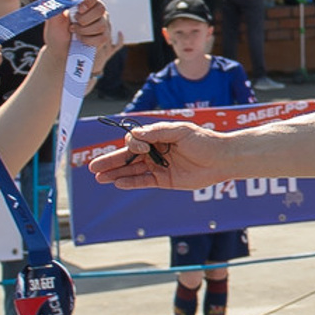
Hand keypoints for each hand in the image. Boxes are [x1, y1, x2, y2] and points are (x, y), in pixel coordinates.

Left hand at [51, 0, 111, 53]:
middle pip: (100, 8)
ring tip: (74, 32)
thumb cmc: (56, 32)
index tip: (80, 9)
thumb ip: (56, 9)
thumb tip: (61, 3)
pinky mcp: (104, 36)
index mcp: (84, 0)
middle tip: (72, 24)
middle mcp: (96, 9)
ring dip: (83, 31)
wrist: (59, 50)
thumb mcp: (52, 20)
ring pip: (101, 25)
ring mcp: (102, 22)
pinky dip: (88, 40)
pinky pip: (102, 38)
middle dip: (84, 20)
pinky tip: (81, 39)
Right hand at [88, 119, 223, 188]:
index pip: (135, 141)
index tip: (140, 148)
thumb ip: (157, 132)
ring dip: (116, 174)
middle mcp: (155, 151)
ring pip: (132, 171)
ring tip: (99, 177)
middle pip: (128, 157)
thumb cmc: (204, 141)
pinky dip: (130, 183)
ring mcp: (159, 166)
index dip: (132, 144)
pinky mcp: (165, 180)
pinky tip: (117, 184)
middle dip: (110, 161)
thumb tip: (135, 135)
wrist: (222, 159)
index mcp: (158, 136)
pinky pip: (144, 182)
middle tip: (92, 166)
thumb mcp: (180, 131)